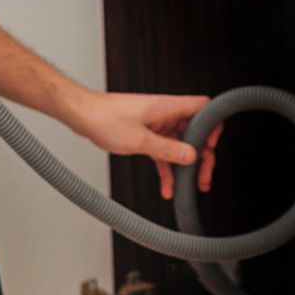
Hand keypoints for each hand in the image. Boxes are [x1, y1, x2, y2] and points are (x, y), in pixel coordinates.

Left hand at [69, 89, 222, 200]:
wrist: (82, 114)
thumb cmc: (104, 118)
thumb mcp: (139, 140)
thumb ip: (167, 150)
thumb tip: (191, 156)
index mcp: (167, 107)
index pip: (203, 108)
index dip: (213, 126)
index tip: (211, 147)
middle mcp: (164, 113)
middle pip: (195, 132)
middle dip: (201, 156)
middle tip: (202, 177)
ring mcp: (156, 123)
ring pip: (179, 145)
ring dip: (184, 166)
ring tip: (189, 187)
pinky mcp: (146, 132)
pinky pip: (163, 151)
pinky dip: (167, 168)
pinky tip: (167, 185)